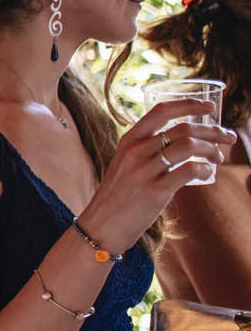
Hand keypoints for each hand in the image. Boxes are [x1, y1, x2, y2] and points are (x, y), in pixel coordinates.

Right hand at [76, 100, 233, 250]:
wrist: (101, 225)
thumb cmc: (118, 195)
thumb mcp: (125, 164)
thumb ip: (147, 151)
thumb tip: (183, 143)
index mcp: (128, 140)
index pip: (161, 112)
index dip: (189, 105)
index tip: (210, 106)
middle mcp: (135, 151)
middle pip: (183, 129)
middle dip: (213, 131)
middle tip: (227, 137)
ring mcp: (144, 171)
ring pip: (189, 146)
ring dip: (212, 150)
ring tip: (218, 158)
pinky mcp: (155, 191)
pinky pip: (190, 171)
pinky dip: (205, 170)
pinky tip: (207, 174)